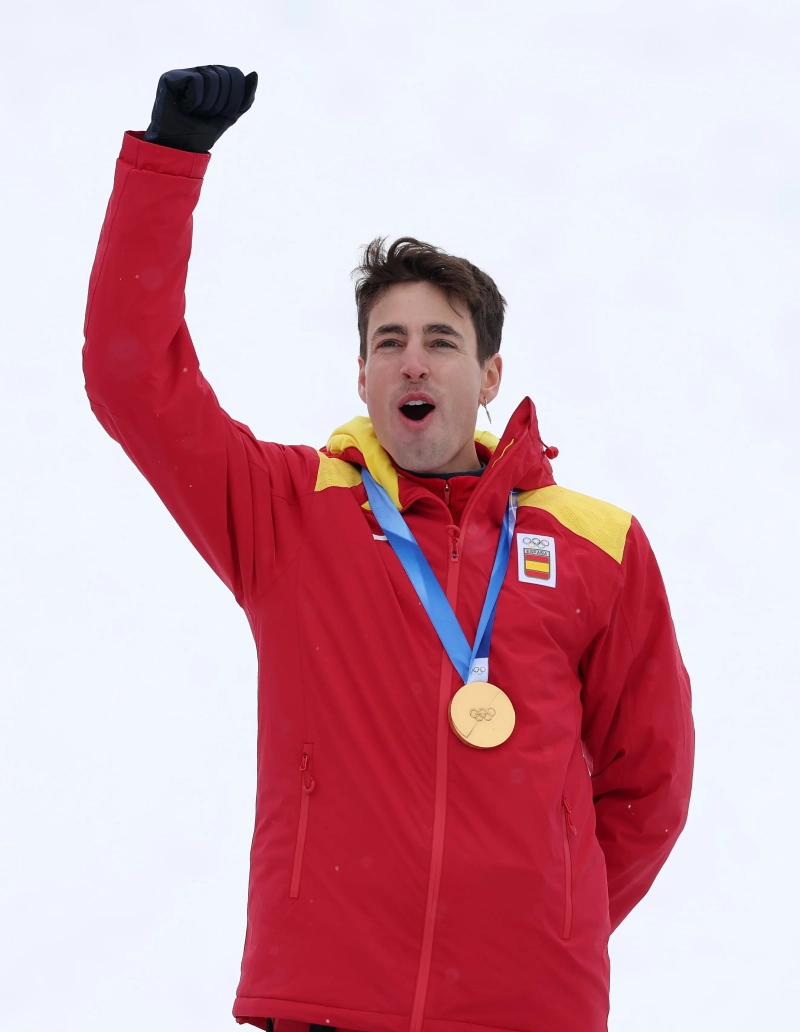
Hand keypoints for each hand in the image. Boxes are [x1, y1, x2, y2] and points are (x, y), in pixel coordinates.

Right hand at [143, 65, 257, 152]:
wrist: (180, 148)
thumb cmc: (201, 134)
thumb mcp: (229, 117)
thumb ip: (244, 99)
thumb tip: (254, 74)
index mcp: (213, 79)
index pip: (235, 75)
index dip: (233, 99)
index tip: (219, 114)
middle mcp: (199, 72)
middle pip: (224, 76)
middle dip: (220, 104)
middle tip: (204, 115)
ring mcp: (184, 73)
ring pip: (210, 78)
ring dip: (206, 105)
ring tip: (193, 113)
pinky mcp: (170, 78)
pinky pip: (195, 81)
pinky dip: (194, 102)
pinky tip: (184, 107)